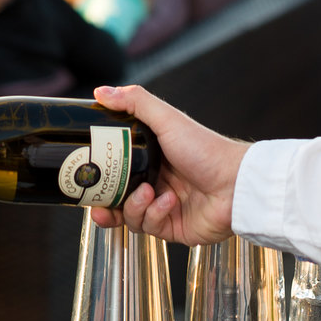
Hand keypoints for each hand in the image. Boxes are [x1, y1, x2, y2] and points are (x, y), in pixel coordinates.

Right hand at [87, 83, 248, 246]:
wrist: (237, 184)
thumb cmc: (206, 148)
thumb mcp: (167, 119)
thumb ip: (134, 102)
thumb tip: (100, 92)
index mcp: (149, 158)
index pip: (114, 169)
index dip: (97, 175)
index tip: (84, 175)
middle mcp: (153, 183)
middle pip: (115, 198)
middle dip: (103, 204)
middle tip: (96, 203)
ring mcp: (162, 207)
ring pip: (129, 216)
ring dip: (133, 206)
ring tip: (147, 192)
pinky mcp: (172, 228)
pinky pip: (150, 227)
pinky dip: (155, 213)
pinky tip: (168, 202)